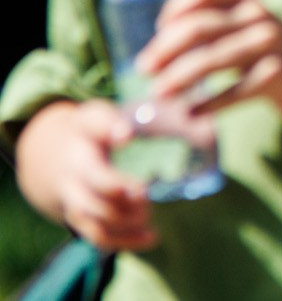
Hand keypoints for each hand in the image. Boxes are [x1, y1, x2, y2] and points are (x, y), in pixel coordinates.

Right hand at [19, 101, 156, 251]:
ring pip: (93, 230)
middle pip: (92, 209)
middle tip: (149, 204)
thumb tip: (127, 135)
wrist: (51, 155)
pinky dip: (124, 243)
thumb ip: (108, 122)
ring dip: (125, 232)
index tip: (144, 189)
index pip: (95, 179)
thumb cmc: (83, 131)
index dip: (118, 187)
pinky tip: (150, 239)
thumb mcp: (92, 117)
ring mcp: (74, 207)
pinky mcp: (82, 220)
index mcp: (77, 161)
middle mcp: (72, 189)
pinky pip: (98, 238)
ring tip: (152, 229)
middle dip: (122, 213)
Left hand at [141, 0, 281, 125]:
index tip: (158, 33)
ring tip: (159, 94)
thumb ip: (219, 30)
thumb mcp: (255, 31)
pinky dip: (207, 104)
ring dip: (177, 78)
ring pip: (210, 60)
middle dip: (163, 49)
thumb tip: (161, 46)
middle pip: (197, 27)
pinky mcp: (276, 76)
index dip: (173, 10)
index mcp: (250, 3)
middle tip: (144, 69)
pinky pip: (232, 92)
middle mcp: (258, 19)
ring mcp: (269, 46)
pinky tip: (191, 113)